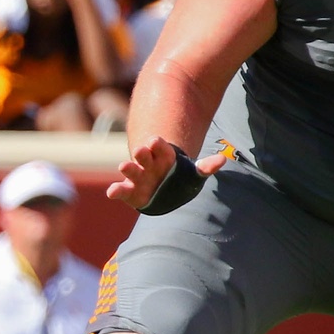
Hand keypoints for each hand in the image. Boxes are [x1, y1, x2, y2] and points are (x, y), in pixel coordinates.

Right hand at [107, 135, 225, 209]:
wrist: (163, 191)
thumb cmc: (178, 178)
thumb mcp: (193, 174)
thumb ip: (205, 167)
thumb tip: (222, 159)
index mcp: (163, 157)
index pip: (160, 148)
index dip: (158, 145)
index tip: (154, 141)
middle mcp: (147, 164)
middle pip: (144, 156)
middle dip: (142, 153)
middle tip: (141, 150)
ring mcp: (138, 176)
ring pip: (131, 170)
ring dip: (128, 167)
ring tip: (124, 166)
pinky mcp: (130, 191)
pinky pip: (122, 190)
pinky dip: (115, 191)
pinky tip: (111, 193)